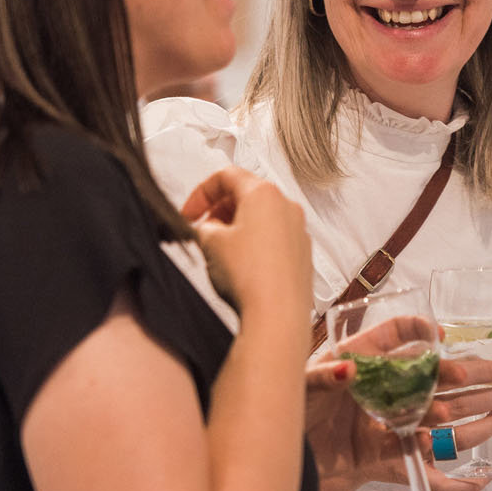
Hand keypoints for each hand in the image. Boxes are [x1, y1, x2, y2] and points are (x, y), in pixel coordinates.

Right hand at [181, 167, 310, 317]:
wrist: (277, 314)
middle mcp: (287, 208)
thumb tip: (207, 229)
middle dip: (219, 210)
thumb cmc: (250, 276)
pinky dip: (255, 244)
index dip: (200, 193)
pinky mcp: (302, 255)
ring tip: (219, 250)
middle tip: (202, 229)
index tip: (189, 213)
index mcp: (265, 194)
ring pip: (262, 218)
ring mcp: (299, 231)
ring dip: (237, 227)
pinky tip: (241, 265)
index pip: (227, 176)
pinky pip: (274, 239)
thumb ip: (203, 227)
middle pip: (247, 195)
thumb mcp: (210, 243)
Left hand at [307, 345, 491, 490]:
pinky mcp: (388, 463)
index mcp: (363, 365)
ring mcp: (390, 430)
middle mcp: (383, 395)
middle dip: (470, 379)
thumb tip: (348, 370)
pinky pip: (425, 475)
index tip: (440, 337)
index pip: (398, 340)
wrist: (285, 464)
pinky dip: (451, 484)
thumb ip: (322, 378)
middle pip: (434, 383)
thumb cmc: (290, 418)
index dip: (420, 334)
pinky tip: (477, 482)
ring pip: (440, 425)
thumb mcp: (302, 388)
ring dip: (473, 420)